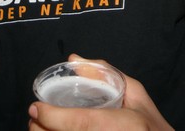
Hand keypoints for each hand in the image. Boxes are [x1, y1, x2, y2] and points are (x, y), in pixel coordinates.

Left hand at [28, 55, 172, 130]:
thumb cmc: (151, 125)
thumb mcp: (136, 95)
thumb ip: (105, 74)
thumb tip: (73, 60)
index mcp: (127, 125)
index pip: (81, 122)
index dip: (53, 117)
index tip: (36, 108)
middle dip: (42, 130)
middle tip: (33, 119)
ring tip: (40, 128)